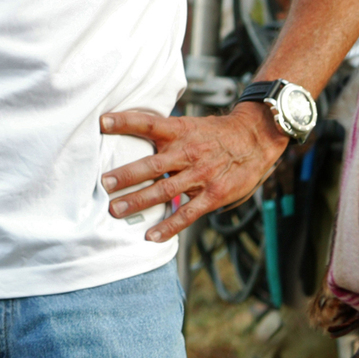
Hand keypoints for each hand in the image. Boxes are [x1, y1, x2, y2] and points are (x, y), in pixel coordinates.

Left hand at [98, 104, 286, 241]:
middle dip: (126, 174)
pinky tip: (151, 236)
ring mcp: (200, 176)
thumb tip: (131, 133)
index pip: (149, 122)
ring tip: (116, 209)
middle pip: (152, 164)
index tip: (103, 122)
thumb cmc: (217, 133)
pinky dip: (168, 226)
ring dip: (139, 201)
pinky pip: (187, 214)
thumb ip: (165, 133)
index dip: (125, 121)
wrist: (255, 139)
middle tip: (105, 183)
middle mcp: (187, 153)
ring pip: (164, 190)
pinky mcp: (213, 195)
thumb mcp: (190, 125)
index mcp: (180, 131)